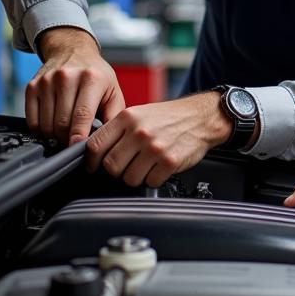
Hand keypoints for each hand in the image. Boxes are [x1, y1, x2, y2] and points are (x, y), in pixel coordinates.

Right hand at [26, 27, 124, 145]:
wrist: (73, 51)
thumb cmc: (97, 75)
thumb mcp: (113, 91)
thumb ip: (114, 116)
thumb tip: (109, 140)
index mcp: (91, 78)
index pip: (82, 114)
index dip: (79, 136)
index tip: (78, 148)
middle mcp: (67, 77)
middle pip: (62, 122)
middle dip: (68, 138)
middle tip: (75, 142)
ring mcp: (47, 81)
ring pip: (46, 123)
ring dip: (54, 135)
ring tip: (66, 133)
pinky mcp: (32, 86)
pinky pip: (32, 120)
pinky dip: (41, 129)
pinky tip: (52, 126)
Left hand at [85, 92, 232, 187]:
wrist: (202, 117)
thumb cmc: (169, 117)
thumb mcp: (139, 113)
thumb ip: (117, 130)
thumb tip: (94, 151)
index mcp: (127, 117)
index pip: (95, 145)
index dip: (92, 160)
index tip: (96, 166)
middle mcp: (139, 132)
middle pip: (111, 166)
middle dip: (117, 171)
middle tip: (127, 166)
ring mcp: (155, 147)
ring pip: (129, 178)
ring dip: (136, 177)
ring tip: (146, 165)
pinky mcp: (170, 161)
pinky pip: (150, 182)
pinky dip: (154, 179)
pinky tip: (160, 167)